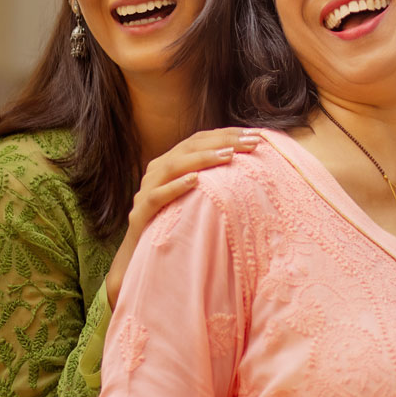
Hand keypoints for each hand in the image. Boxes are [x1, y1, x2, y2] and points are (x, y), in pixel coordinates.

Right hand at [106, 128, 260, 305]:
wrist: (141, 261)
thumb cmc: (176, 228)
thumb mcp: (196, 201)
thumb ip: (213, 183)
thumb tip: (250, 170)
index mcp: (169, 164)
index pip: (198, 141)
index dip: (226, 135)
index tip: (256, 135)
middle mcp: (156, 172)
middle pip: (188, 147)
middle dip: (222, 142)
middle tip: (251, 142)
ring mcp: (145, 192)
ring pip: (173, 166)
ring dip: (202, 158)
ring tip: (229, 155)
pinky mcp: (139, 214)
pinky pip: (157, 197)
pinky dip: (175, 186)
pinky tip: (195, 181)